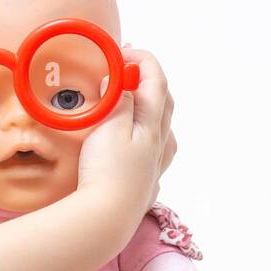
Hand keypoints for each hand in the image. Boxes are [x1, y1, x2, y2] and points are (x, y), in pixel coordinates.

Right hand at [76, 47, 177, 224]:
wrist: (105, 220)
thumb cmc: (107, 172)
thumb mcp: (110, 126)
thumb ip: (119, 100)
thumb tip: (124, 79)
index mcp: (152, 125)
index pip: (155, 80)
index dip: (141, 60)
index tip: (121, 51)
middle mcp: (159, 146)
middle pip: (164, 104)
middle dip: (149, 81)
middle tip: (128, 70)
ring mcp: (153, 169)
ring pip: (165, 134)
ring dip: (155, 114)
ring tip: (139, 108)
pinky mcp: (144, 190)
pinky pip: (155, 162)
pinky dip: (150, 147)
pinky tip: (141, 154)